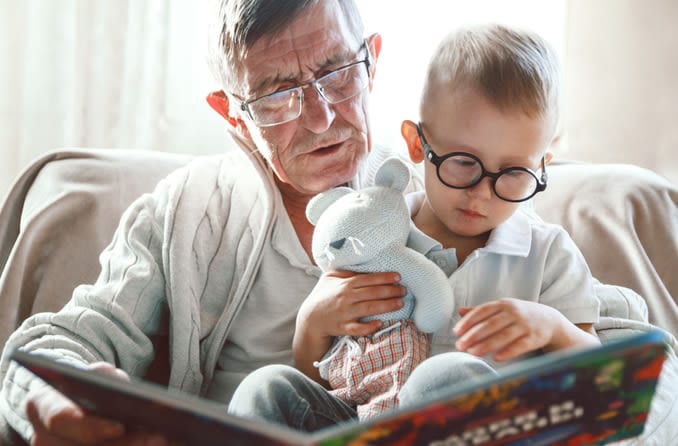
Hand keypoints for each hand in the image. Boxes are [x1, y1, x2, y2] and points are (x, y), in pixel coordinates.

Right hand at [26, 362, 171, 445]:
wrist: (68, 401)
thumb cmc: (86, 385)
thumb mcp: (94, 373)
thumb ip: (105, 376)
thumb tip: (118, 383)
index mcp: (41, 404)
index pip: (61, 418)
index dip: (90, 426)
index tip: (120, 427)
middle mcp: (42, 437)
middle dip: (124, 445)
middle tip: (159, 438)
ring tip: (163, 441)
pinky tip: (156, 443)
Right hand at [293, 270, 404, 381]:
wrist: (310, 318)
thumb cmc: (322, 295)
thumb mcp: (329, 277)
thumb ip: (346, 271)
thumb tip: (362, 265)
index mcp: (345, 284)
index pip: (368, 279)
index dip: (384, 277)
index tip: (398, 276)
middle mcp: (347, 298)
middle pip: (372, 293)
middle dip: (390, 291)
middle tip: (404, 290)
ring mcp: (345, 313)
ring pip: (369, 309)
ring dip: (386, 305)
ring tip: (400, 303)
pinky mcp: (343, 327)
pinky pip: (358, 328)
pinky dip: (369, 327)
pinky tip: (380, 323)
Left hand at [453, 298, 565, 361]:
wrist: (550, 320)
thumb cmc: (520, 315)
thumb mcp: (502, 309)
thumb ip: (481, 311)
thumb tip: (459, 310)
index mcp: (503, 304)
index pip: (482, 311)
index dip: (468, 321)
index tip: (456, 332)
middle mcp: (513, 313)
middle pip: (490, 324)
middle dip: (474, 335)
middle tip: (460, 345)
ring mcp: (525, 325)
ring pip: (503, 335)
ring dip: (487, 345)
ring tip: (473, 353)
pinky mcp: (535, 338)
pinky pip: (520, 345)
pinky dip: (508, 352)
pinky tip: (496, 358)